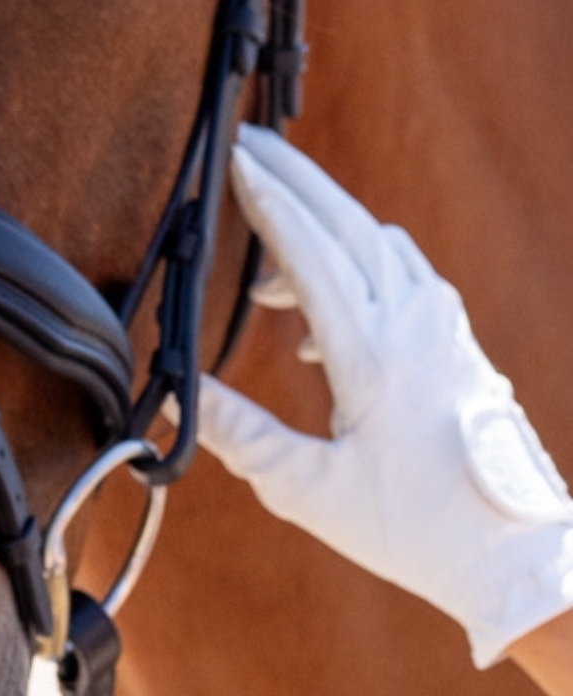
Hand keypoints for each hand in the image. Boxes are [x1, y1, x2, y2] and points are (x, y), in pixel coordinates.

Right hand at [197, 127, 572, 667]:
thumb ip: (242, 437)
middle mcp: (413, 323)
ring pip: (379, 241)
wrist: (513, 550)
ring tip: (269, 249)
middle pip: (348, 221)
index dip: (268, 202)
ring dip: (326, 221)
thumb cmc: (417, 528)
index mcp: (372, 353)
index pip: (310, 252)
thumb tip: (181, 398)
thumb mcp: (311, 491)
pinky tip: (322, 315)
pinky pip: (402, 271)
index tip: (233, 161)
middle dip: (295, 178)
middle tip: (247, 144)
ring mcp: (443, 326)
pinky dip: (357, 259)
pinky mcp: (457, 340)